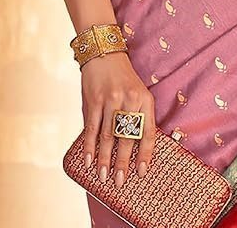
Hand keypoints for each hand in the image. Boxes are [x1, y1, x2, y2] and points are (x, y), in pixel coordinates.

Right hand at [81, 51, 155, 186]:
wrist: (105, 54)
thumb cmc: (123, 79)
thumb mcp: (137, 92)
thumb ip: (137, 116)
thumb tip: (134, 150)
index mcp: (145, 99)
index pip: (148, 131)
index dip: (145, 154)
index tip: (141, 172)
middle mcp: (130, 99)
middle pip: (127, 137)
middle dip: (123, 162)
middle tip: (120, 182)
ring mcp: (111, 99)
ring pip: (108, 135)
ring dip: (104, 159)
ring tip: (103, 177)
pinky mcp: (95, 100)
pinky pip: (92, 127)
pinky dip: (89, 146)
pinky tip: (88, 161)